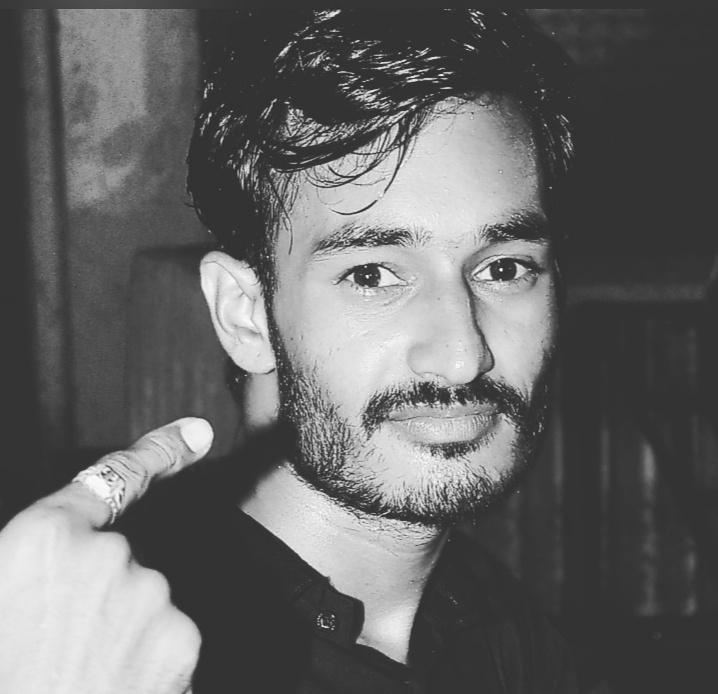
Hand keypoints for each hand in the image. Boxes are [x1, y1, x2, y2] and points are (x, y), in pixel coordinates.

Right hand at [0, 417, 213, 693]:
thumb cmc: (2, 669)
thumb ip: (37, 557)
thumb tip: (67, 545)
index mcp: (45, 539)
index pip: (113, 477)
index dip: (159, 449)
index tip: (198, 433)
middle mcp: (108, 555)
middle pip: (119, 559)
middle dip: (98, 594)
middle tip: (58, 646)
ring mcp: (150, 594)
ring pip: (144, 600)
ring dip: (121, 629)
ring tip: (77, 673)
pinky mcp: (180, 637)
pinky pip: (166, 635)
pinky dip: (147, 657)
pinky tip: (111, 684)